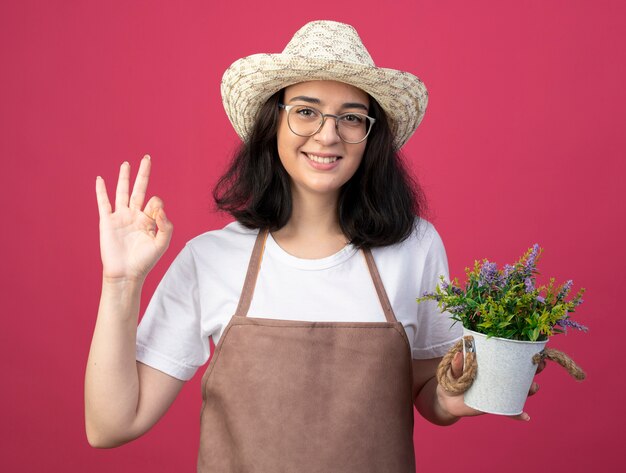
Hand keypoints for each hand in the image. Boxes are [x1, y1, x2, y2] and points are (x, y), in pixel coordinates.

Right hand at [95, 155, 172, 281]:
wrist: (126, 273)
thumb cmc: (145, 261)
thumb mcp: (162, 243)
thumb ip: (166, 225)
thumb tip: (159, 208)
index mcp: (149, 220)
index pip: (155, 202)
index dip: (157, 206)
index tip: (156, 216)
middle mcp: (135, 215)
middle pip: (140, 189)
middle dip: (144, 173)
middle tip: (147, 157)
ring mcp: (121, 217)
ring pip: (122, 192)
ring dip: (124, 177)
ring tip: (126, 164)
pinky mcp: (107, 221)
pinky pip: (104, 203)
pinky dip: (101, 191)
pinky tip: (100, 179)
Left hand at [436, 351, 546, 421]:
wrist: (446, 398)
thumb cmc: (451, 378)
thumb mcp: (452, 369)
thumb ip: (457, 365)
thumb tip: (460, 355)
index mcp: (490, 362)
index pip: (510, 354)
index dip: (524, 351)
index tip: (533, 349)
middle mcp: (498, 376)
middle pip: (521, 371)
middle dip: (534, 368)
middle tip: (539, 366)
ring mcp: (499, 391)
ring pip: (520, 390)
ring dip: (529, 389)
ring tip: (532, 388)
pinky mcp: (496, 405)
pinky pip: (510, 411)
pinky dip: (517, 414)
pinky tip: (525, 417)